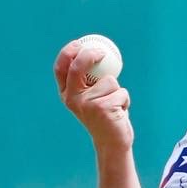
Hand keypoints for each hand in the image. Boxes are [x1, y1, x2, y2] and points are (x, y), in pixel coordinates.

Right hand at [54, 39, 133, 153]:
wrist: (112, 144)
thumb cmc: (104, 118)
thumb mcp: (91, 99)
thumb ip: (88, 82)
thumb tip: (95, 51)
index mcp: (67, 95)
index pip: (61, 68)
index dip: (68, 52)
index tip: (79, 43)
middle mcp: (74, 99)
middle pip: (78, 67)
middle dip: (89, 54)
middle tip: (102, 53)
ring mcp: (88, 104)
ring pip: (109, 81)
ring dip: (117, 90)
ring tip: (115, 105)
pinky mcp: (104, 108)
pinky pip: (121, 92)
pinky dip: (125, 100)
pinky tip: (121, 113)